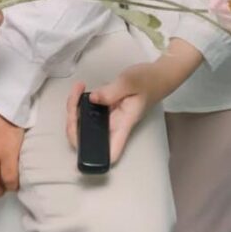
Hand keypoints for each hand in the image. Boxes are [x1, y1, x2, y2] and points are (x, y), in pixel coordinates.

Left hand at [65, 41, 202, 163]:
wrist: (157, 75)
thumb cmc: (148, 80)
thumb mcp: (130, 82)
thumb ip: (111, 91)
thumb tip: (92, 99)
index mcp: (123, 125)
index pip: (109, 152)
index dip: (92, 156)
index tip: (80, 135)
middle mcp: (114, 126)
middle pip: (88, 139)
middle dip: (73, 122)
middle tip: (75, 98)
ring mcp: (109, 118)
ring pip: (85, 125)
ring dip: (74, 110)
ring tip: (78, 88)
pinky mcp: (106, 109)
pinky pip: (88, 112)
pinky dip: (80, 103)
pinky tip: (81, 89)